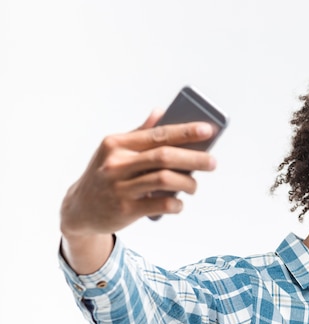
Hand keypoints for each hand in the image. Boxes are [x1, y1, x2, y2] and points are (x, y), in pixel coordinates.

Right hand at [60, 110, 217, 237]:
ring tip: (194, 186)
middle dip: (194, 158)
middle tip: (212, 162)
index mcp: (116, 144)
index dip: (185, 132)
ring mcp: (120, 187)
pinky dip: (176, 203)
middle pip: (164, 156)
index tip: (208, 130)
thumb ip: (139, 133)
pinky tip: (178, 203)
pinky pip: (161, 204)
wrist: (79, 209)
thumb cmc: (105, 176)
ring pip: (165, 180)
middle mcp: (117, 164)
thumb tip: (161, 112)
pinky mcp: (125, 210)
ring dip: (187, 183)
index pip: (158, 134)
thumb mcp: (115, 151)